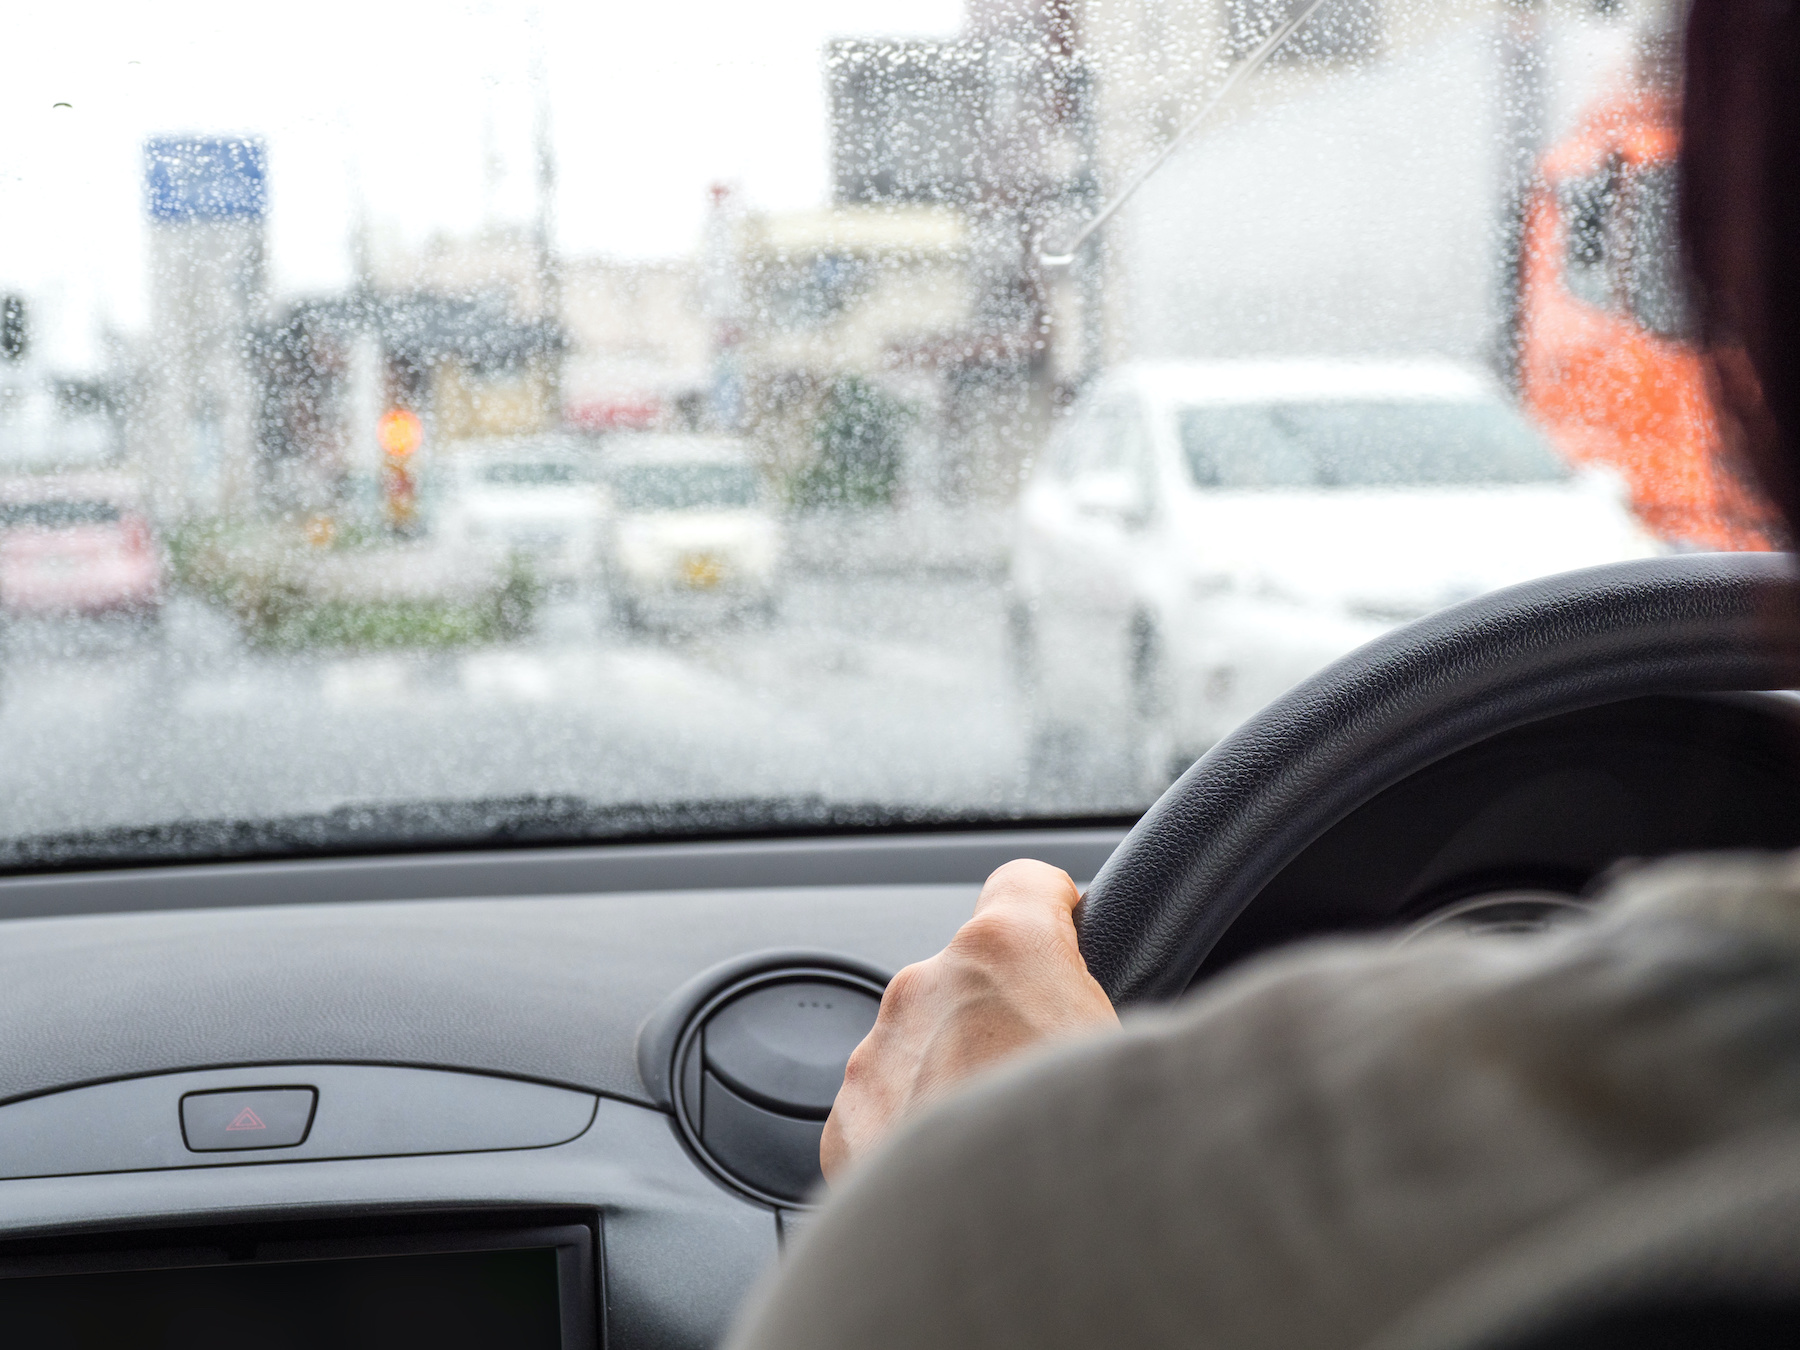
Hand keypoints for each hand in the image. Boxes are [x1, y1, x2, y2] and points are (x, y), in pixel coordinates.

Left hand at [821, 859, 1120, 1179]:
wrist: (1002, 1271)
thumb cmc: (1082, 1169)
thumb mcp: (1134, 1062)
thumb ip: (1104, 1012)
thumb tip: (1115, 1021)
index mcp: (1004, 953)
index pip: (1025, 883)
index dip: (1054, 911)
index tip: (1069, 935)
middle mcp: (924, 988)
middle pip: (972, 976)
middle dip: (1006, 1017)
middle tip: (1054, 1082)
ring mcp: (875, 1056)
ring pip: (924, 1043)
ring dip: (958, 1074)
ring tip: (1009, 1142)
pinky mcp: (844, 1123)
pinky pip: (887, 1104)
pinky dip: (916, 1130)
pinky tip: (962, 1175)